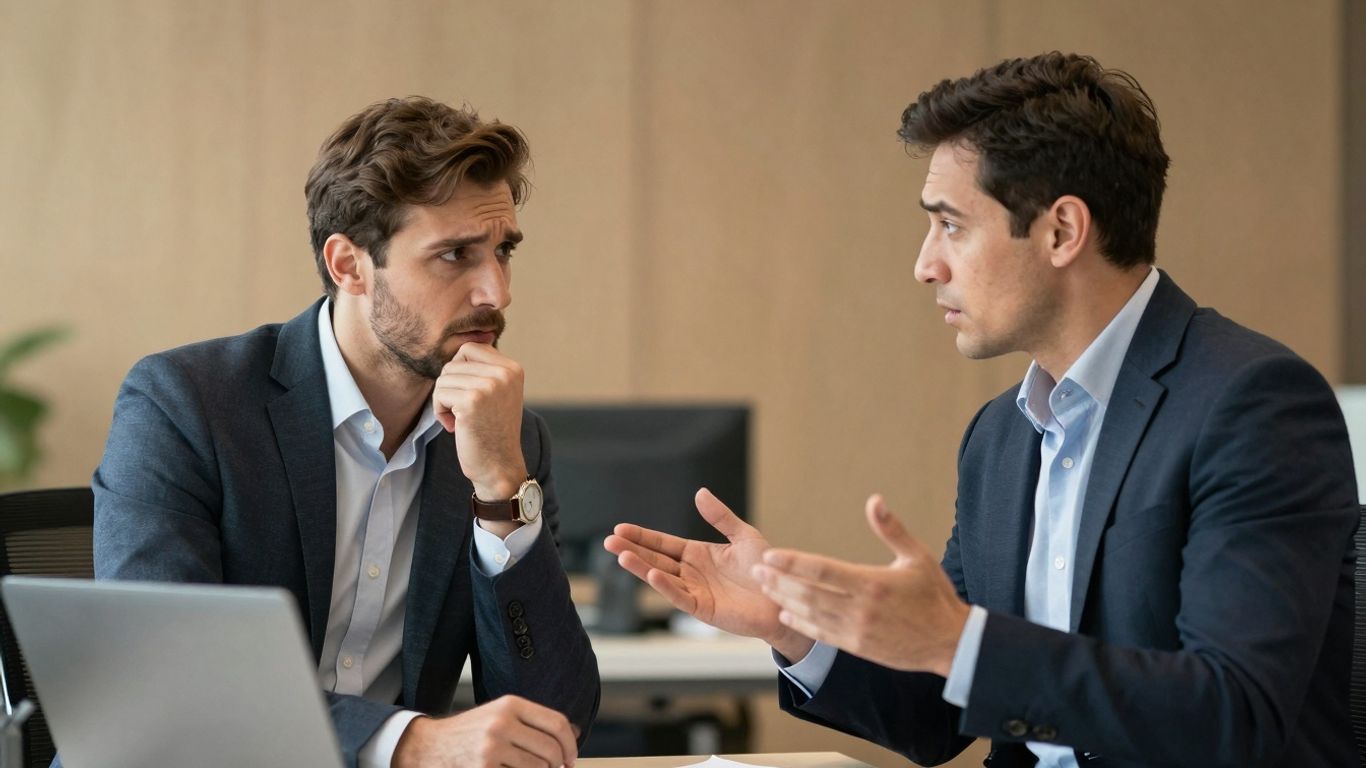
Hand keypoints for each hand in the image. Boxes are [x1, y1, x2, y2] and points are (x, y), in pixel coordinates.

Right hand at [392, 695, 577, 767]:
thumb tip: (573, 734)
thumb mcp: (501, 715)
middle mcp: (502, 723)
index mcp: (510, 704)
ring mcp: (492, 747)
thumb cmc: (470, 733)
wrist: (428, 746)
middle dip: (558, 764)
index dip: (570, 744)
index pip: (557, 723)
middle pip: (551, 749)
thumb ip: (533, 722)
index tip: (571, 758)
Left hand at [431, 343, 527, 502]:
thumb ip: (485, 370)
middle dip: (450, 387)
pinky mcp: (471, 401)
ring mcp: (489, 386)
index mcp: (513, 369)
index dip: (460, 368)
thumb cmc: (492, 430)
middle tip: (461, 410)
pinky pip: (439, 394)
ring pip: (444, 378)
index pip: (470, 348)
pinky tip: (454, 426)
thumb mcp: (498, 393)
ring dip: (443, 401)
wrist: (498, 466)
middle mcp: (504, 374)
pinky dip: (440, 411)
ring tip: (458, 419)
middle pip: (454, 363)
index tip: (467, 393)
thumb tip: (456, 349)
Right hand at [603, 488, 814, 661]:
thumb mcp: (743, 535)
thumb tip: (700, 492)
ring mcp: (695, 591)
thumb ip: (721, 517)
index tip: (620, 528)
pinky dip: (665, 586)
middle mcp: (691, 573)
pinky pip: (680, 596)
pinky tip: (651, 574)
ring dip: (641, 567)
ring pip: (661, 577)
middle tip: (608, 540)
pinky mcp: (703, 609)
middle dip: (632, 549)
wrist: (784, 597)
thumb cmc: (767, 569)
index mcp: (698, 554)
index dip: (642, 536)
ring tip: (620, 555)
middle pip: (655, 559)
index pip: (663, 543)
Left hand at [751, 494, 969, 675]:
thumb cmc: (935, 595)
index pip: (822, 570)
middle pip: (809, 593)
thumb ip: (892, 529)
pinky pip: (822, 635)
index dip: (793, 563)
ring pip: (811, 615)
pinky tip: (786, 614)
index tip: (770, 556)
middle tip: (756, 570)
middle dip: (779, 581)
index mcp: (872, 584)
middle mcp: (861, 609)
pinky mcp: (858, 647)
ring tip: (765, 587)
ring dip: (785, 600)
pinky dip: (801, 624)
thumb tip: (874, 500)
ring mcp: (857, 631)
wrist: (950, 642)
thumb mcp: (918, 557)